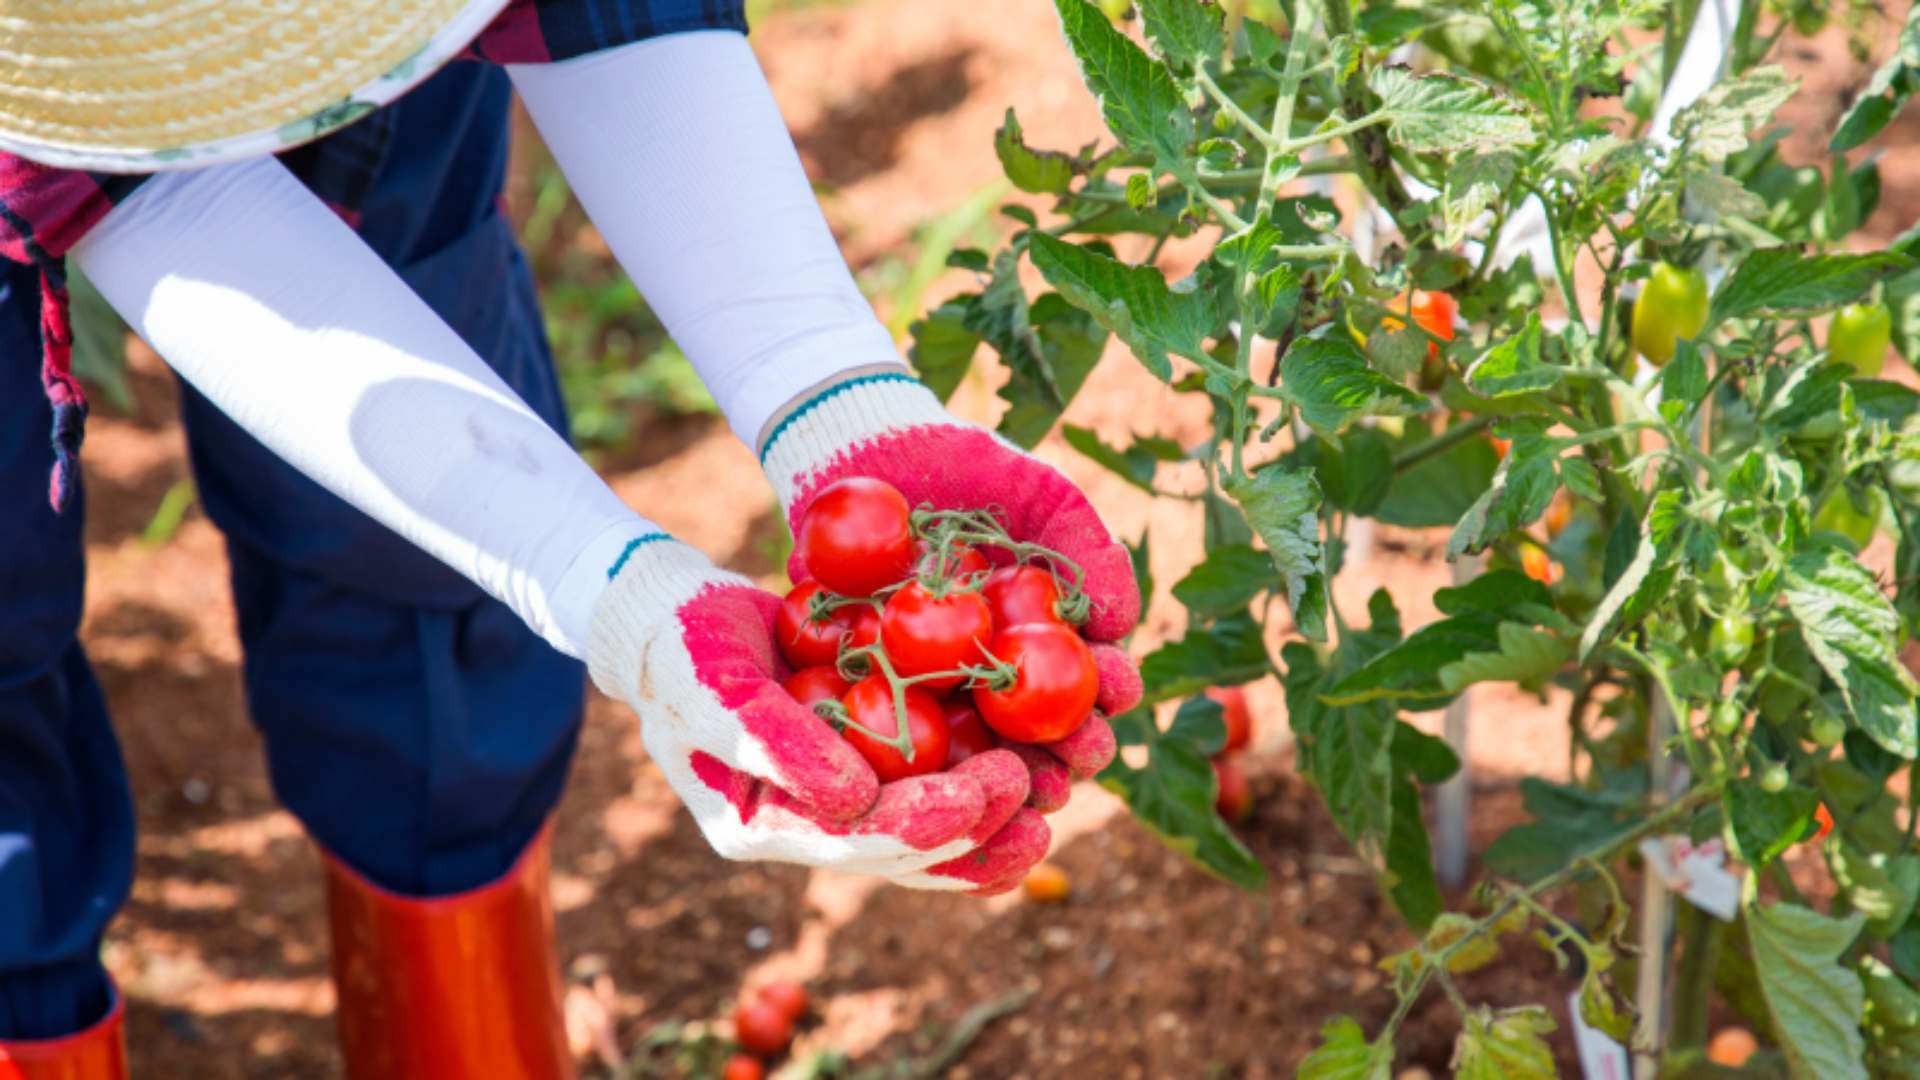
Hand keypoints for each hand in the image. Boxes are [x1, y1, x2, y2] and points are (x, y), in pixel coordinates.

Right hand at [588, 538, 1047, 894]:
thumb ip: (773, 743)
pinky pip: (932, 782)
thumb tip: (855, 802)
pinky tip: (1037, 763)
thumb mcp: (714, 686)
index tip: (982, 794)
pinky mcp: (867, 761)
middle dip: (976, 828)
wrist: (673, 620)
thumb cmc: (683, 650)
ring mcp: (839, 799)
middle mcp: (808, 826)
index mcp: (762, 826)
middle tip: (1037, 794)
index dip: (924, 824)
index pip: (855, 841)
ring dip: (994, 819)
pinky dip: (983, 777)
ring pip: (928, 828)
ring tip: (1055, 797)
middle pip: (904, 849)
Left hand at [759, 371, 1144, 811]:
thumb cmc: (964, 468)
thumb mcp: (1040, 496)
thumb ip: (1087, 549)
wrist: (866, 448)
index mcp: (1035, 639)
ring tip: (1027, 783)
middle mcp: (983, 676)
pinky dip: (909, 754)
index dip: (1108, 689)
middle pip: (1035, 730)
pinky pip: (883, 728)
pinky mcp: (855, 690)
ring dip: (1002, 775)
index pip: (1083, 676)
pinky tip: (932, 764)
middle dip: (1066, 751)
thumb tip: (1125, 622)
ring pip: (968, 749)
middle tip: (1082, 756)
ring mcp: (921, 689)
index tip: (1121, 693)